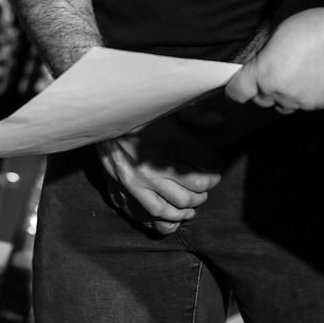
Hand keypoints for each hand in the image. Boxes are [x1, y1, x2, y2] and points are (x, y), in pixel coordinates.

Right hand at [96, 112, 224, 235]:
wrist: (102, 118)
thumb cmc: (138, 111)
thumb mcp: (168, 107)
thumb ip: (196, 115)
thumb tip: (221, 124)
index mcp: (172, 141)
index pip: (209, 162)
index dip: (218, 162)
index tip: (216, 160)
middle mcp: (159, 164)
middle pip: (199, 185)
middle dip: (210, 183)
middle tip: (210, 177)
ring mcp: (144, 179)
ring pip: (181, 202)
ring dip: (196, 201)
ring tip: (199, 194)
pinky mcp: (130, 188)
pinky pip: (157, 210)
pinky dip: (174, 215)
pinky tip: (183, 211)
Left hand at [225, 5, 323, 113]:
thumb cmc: (314, 28)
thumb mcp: (277, 34)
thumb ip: (264, 56)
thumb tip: (258, 65)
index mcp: (265, 73)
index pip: (238, 93)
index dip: (235, 89)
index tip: (238, 85)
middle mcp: (280, 92)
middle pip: (261, 100)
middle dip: (263, 89)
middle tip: (275, 71)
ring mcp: (303, 102)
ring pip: (284, 105)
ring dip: (285, 94)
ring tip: (298, 73)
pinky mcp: (322, 105)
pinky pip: (306, 104)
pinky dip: (306, 95)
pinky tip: (316, 76)